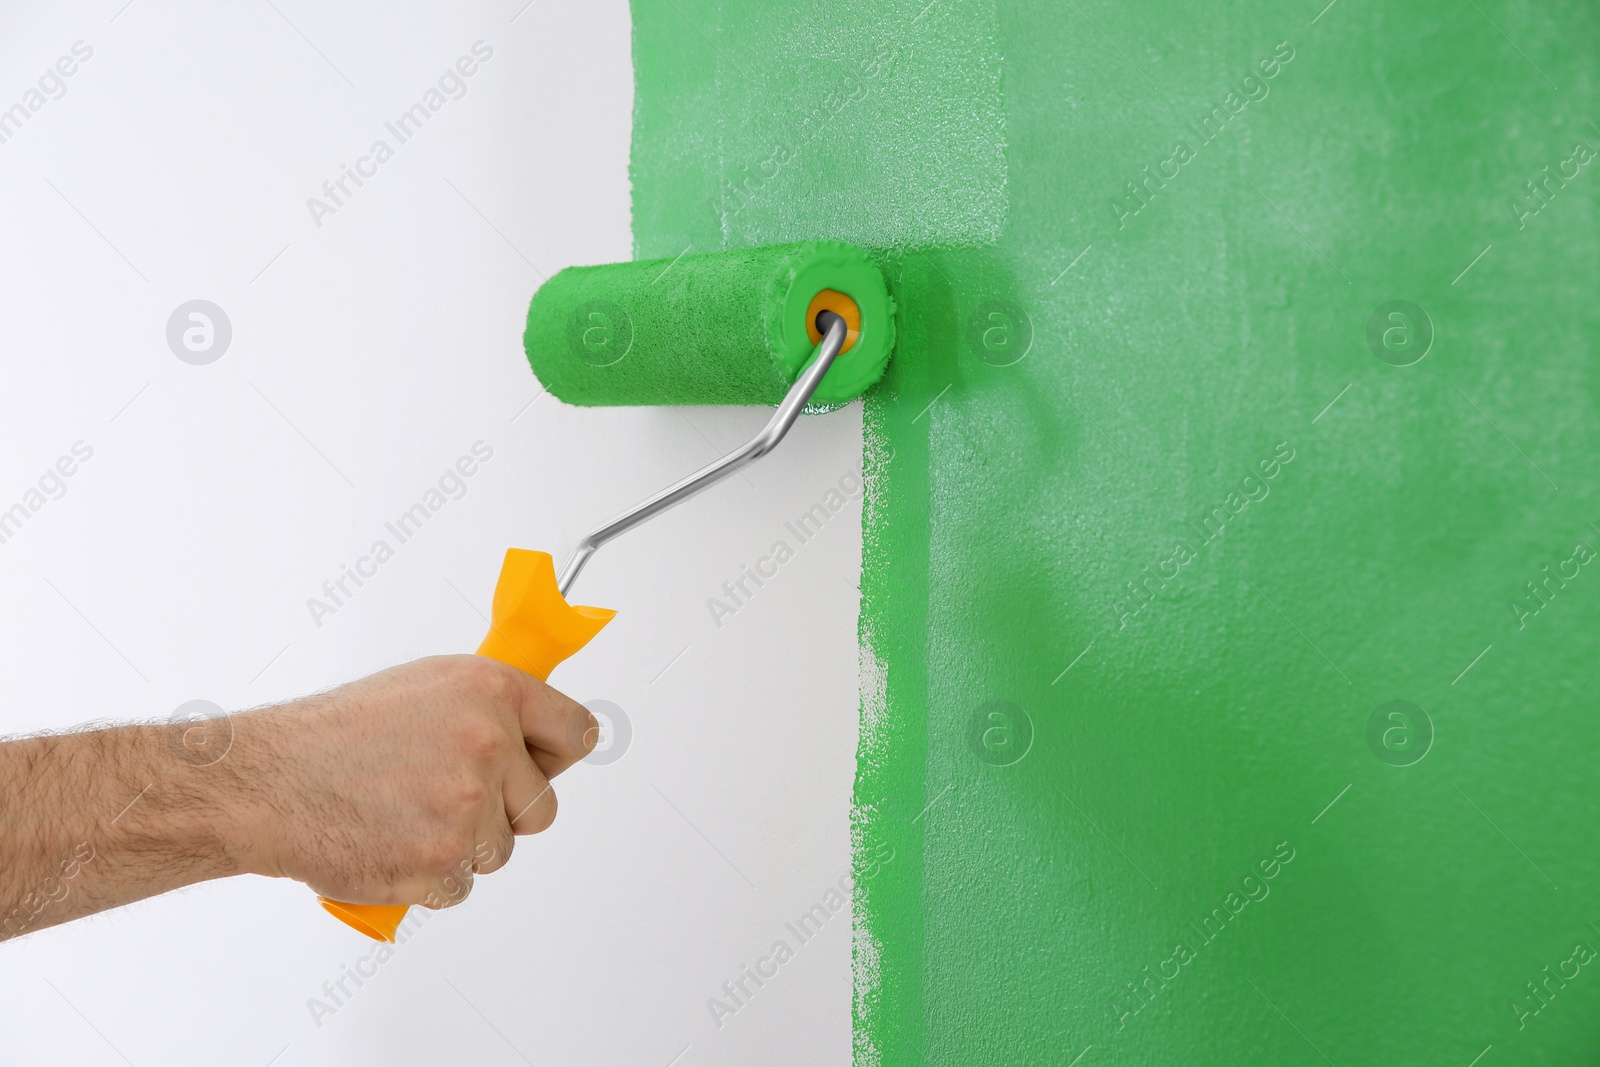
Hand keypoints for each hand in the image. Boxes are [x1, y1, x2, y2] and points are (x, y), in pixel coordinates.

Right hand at [234, 655, 596, 909]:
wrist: (268, 782)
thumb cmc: (334, 735)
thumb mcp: (424, 687)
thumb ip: (485, 708)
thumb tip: (530, 734)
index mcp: (491, 690)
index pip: (576, 732)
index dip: (558, 756)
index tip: (541, 764)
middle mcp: (488, 742)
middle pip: (543, 806)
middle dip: (504, 812)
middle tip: (448, 798)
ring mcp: (467, 805)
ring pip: (500, 850)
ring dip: (461, 846)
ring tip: (405, 815)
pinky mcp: (442, 860)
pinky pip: (462, 885)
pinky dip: (430, 878)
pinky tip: (392, 843)